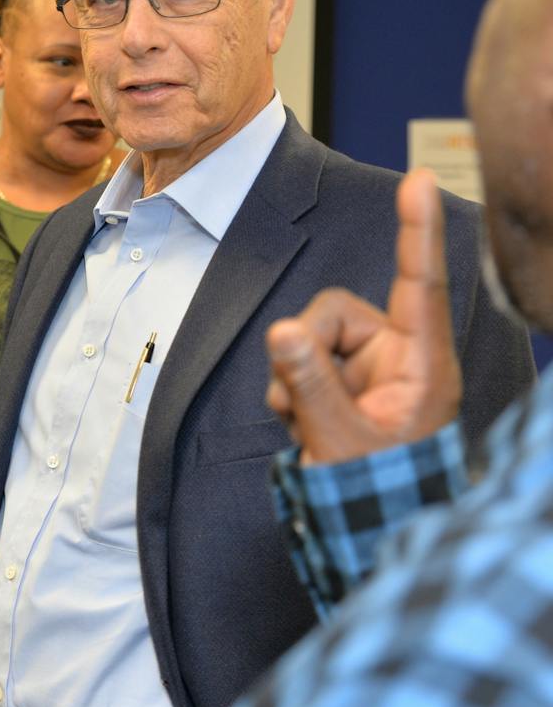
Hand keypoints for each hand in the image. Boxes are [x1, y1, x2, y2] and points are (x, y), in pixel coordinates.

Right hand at [265, 169, 461, 463]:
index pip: (421, 285)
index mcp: (422, 366)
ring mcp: (370, 366)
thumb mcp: (338, 440)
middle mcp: (399, 356)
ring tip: (304, 419)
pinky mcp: (343, 377)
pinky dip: (290, 385)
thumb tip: (284, 332)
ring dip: (293, 373)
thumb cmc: (371, 490)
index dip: (418, 230)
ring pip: (310, 332)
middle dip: (305, 347)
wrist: (364, 527)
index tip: (420, 179)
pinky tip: (302, 419)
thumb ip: (309, 384)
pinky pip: (299, 354)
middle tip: (297, 401)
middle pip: (335, 311)